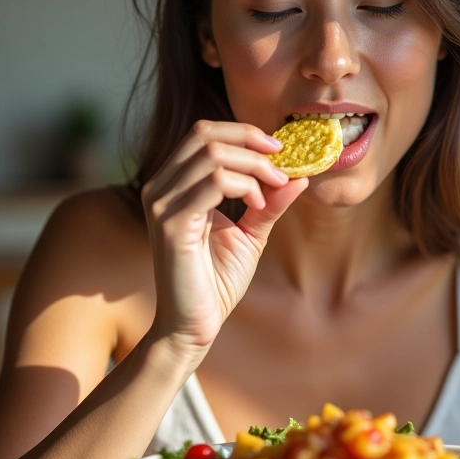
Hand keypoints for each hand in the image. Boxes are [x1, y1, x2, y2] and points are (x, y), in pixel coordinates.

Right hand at [141, 120, 306, 360]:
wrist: (195, 325)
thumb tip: (299, 174)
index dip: (244, 133)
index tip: (280, 150)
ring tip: (273, 189)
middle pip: (205, 134)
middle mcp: (160, 187)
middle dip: (251, 142)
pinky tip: (257, 205)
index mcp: (173, 183)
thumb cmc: (217, 281)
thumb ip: (269, 202)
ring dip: (254, 166)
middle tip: (282, 163)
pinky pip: (215, 184)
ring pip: (213, 154)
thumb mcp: (251, 232)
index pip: (204, 133)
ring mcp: (161, 204)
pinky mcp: (171, 225)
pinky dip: (246, 186)